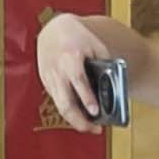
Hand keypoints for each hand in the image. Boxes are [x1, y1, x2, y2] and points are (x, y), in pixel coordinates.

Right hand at [33, 13, 107, 134]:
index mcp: (71, 56)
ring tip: (89, 127)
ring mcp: (49, 77)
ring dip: (74, 120)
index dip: (87, 97)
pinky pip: (57, 100)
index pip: (78, 80)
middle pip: (65, 101)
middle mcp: (57, 69)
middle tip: (94, 128)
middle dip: (79, 119)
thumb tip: (112, 88)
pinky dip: (68, 110)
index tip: (95, 111)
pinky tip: (79, 115)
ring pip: (59, 105)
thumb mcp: (96, 46)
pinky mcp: (46, 82)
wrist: (54, 29)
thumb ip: (104, 65)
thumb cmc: (77, 37)